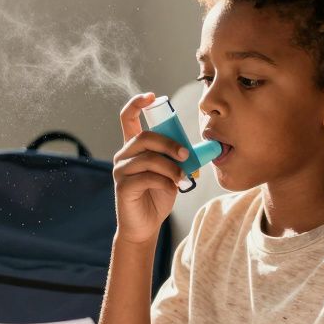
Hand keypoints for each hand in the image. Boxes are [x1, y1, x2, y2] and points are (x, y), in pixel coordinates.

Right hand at [112, 93, 188, 244]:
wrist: (146, 226)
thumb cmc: (158, 196)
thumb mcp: (171, 171)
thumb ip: (177, 156)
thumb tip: (203, 147)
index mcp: (134, 147)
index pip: (127, 118)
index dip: (137, 104)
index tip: (152, 97)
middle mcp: (124, 155)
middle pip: (145, 137)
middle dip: (170, 144)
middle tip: (186, 155)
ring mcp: (121, 171)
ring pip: (148, 158)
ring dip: (171, 166)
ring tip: (182, 178)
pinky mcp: (123, 187)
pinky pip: (147, 176)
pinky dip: (165, 181)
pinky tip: (173, 188)